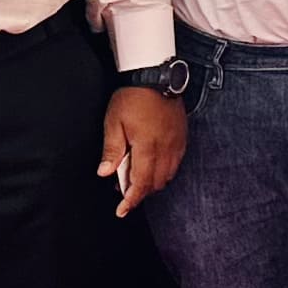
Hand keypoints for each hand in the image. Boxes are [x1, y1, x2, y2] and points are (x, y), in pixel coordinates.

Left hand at [99, 88, 188, 213]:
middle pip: (156, 182)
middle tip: (125, 193)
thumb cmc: (133, 98)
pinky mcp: (182, 136)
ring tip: (138, 179)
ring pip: (168, 174)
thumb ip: (112, 150)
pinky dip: (166, 170)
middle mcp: (165, 148)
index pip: (140, 182)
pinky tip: (155, 165)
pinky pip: (177, 162)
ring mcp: (176, 143)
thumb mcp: (114, 123)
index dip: (131, 200)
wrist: (156, 76)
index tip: (122, 211)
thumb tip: (105, 173)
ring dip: (154, 182)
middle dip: (141, 192)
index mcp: (147, 147)